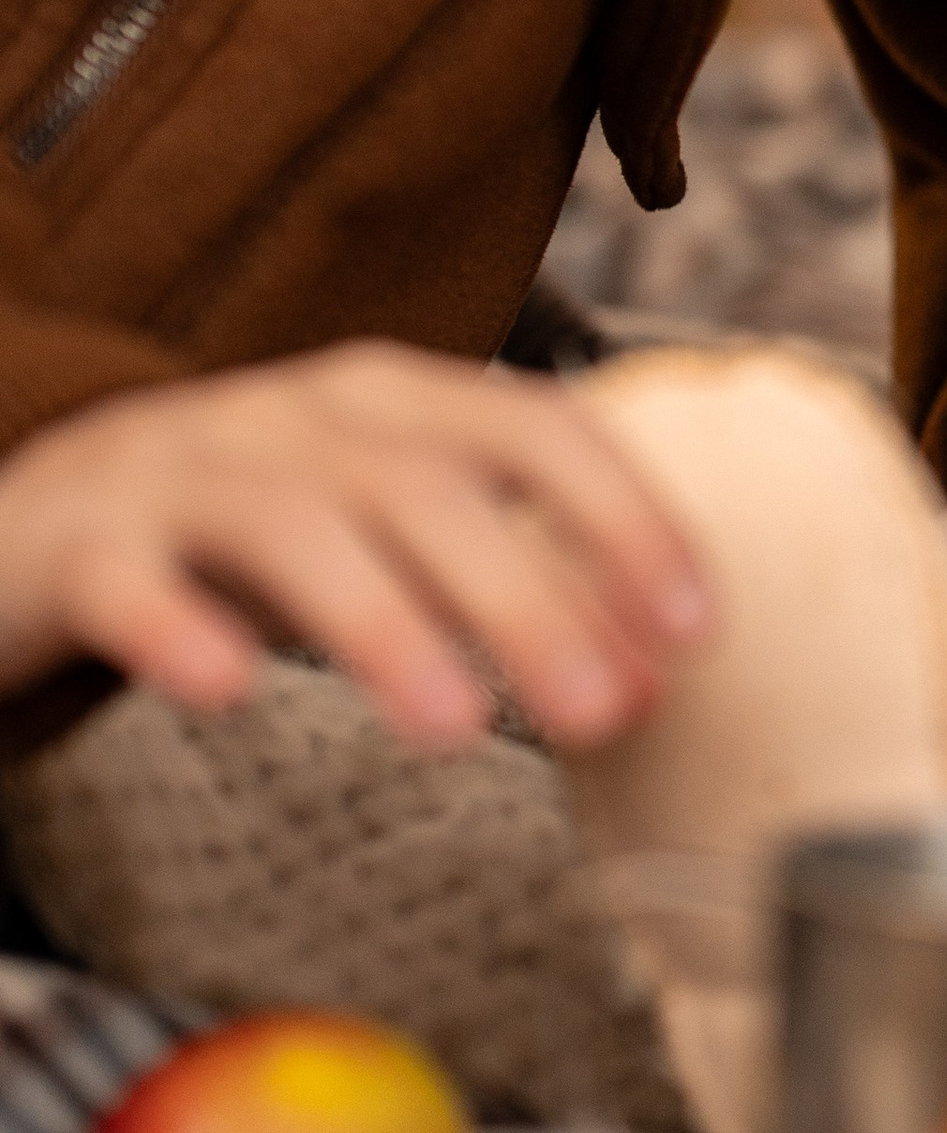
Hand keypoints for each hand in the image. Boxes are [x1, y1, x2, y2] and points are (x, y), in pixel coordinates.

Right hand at [0, 341, 710, 745]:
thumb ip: (501, 579)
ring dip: (384, 623)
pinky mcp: (83, 545)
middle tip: (603, 711)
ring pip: (294, 527)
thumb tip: (646, 668)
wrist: (35, 507)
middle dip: (528, 596)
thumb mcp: (378, 528)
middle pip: (428, 488)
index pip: (534, 427)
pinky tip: (230, 690)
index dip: (622, 516)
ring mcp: (181, 470)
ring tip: (454, 732)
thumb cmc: (240, 532)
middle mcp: (293, 417)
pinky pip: (133, 580)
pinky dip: (181, 630)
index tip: (694, 625)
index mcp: (387, 400)